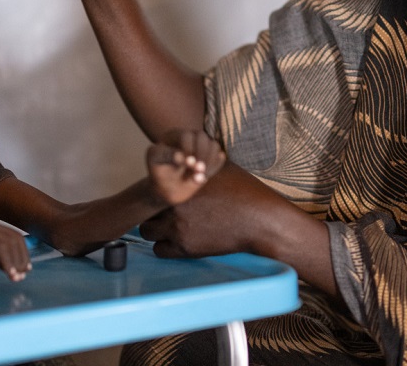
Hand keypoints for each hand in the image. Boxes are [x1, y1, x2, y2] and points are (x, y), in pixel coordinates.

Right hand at [0, 220, 31, 286]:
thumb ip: (9, 256)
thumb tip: (27, 265)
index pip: (15, 236)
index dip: (24, 252)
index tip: (27, 268)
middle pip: (14, 238)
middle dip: (22, 258)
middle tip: (23, 275)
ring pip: (10, 243)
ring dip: (17, 262)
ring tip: (16, 277)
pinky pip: (2, 249)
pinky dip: (9, 263)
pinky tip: (10, 275)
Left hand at [140, 162, 295, 258]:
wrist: (260, 220)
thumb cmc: (244, 191)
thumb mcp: (220, 167)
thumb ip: (199, 164)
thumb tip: (189, 156)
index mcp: (181, 183)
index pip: (151, 187)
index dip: (156, 192)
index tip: (163, 196)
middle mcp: (175, 205)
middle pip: (146, 210)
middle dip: (153, 211)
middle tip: (165, 213)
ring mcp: (179, 227)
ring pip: (147, 232)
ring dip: (156, 230)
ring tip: (171, 228)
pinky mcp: (186, 248)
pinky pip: (159, 250)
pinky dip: (166, 246)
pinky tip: (179, 240)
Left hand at [147, 130, 226, 205]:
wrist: (166, 187)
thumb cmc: (158, 171)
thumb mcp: (155, 161)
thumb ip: (166, 156)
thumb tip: (182, 156)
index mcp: (174, 135)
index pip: (186, 136)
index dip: (189, 149)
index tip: (187, 164)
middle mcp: (190, 138)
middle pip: (202, 136)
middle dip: (202, 153)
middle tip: (199, 169)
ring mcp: (201, 147)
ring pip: (214, 145)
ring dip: (210, 161)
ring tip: (200, 177)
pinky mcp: (210, 158)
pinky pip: (219, 156)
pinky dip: (215, 165)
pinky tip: (204, 176)